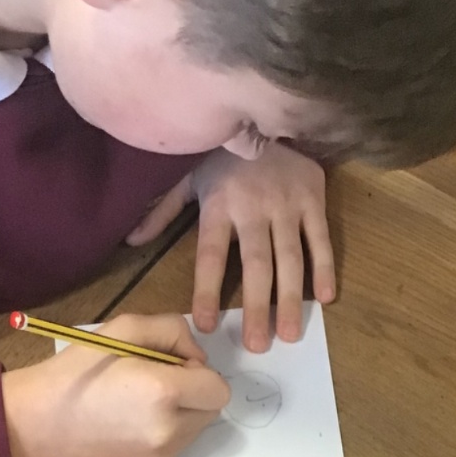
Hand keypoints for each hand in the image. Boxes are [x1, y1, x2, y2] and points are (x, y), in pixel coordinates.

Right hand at [1, 314, 229, 456]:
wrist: (35, 423)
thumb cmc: (74, 372)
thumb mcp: (121, 329)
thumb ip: (171, 331)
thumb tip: (196, 355)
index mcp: (163, 393)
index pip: (219, 388)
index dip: (201, 373)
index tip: (174, 366)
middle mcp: (167, 431)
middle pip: (211, 411)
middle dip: (193, 393)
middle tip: (155, 381)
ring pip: (194, 432)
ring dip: (181, 415)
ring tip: (139, 403)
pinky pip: (173, 449)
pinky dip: (163, 434)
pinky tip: (129, 423)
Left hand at [127, 145, 335, 352]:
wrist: (265, 111)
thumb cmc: (222, 152)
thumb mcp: (187, 176)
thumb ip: (162, 210)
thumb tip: (130, 241)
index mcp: (219, 205)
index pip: (211, 255)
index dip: (207, 290)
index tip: (207, 325)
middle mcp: (254, 207)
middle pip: (256, 265)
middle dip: (258, 307)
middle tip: (258, 346)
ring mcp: (286, 204)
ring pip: (290, 258)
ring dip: (291, 299)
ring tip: (290, 335)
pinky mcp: (313, 198)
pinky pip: (319, 239)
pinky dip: (324, 268)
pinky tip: (325, 299)